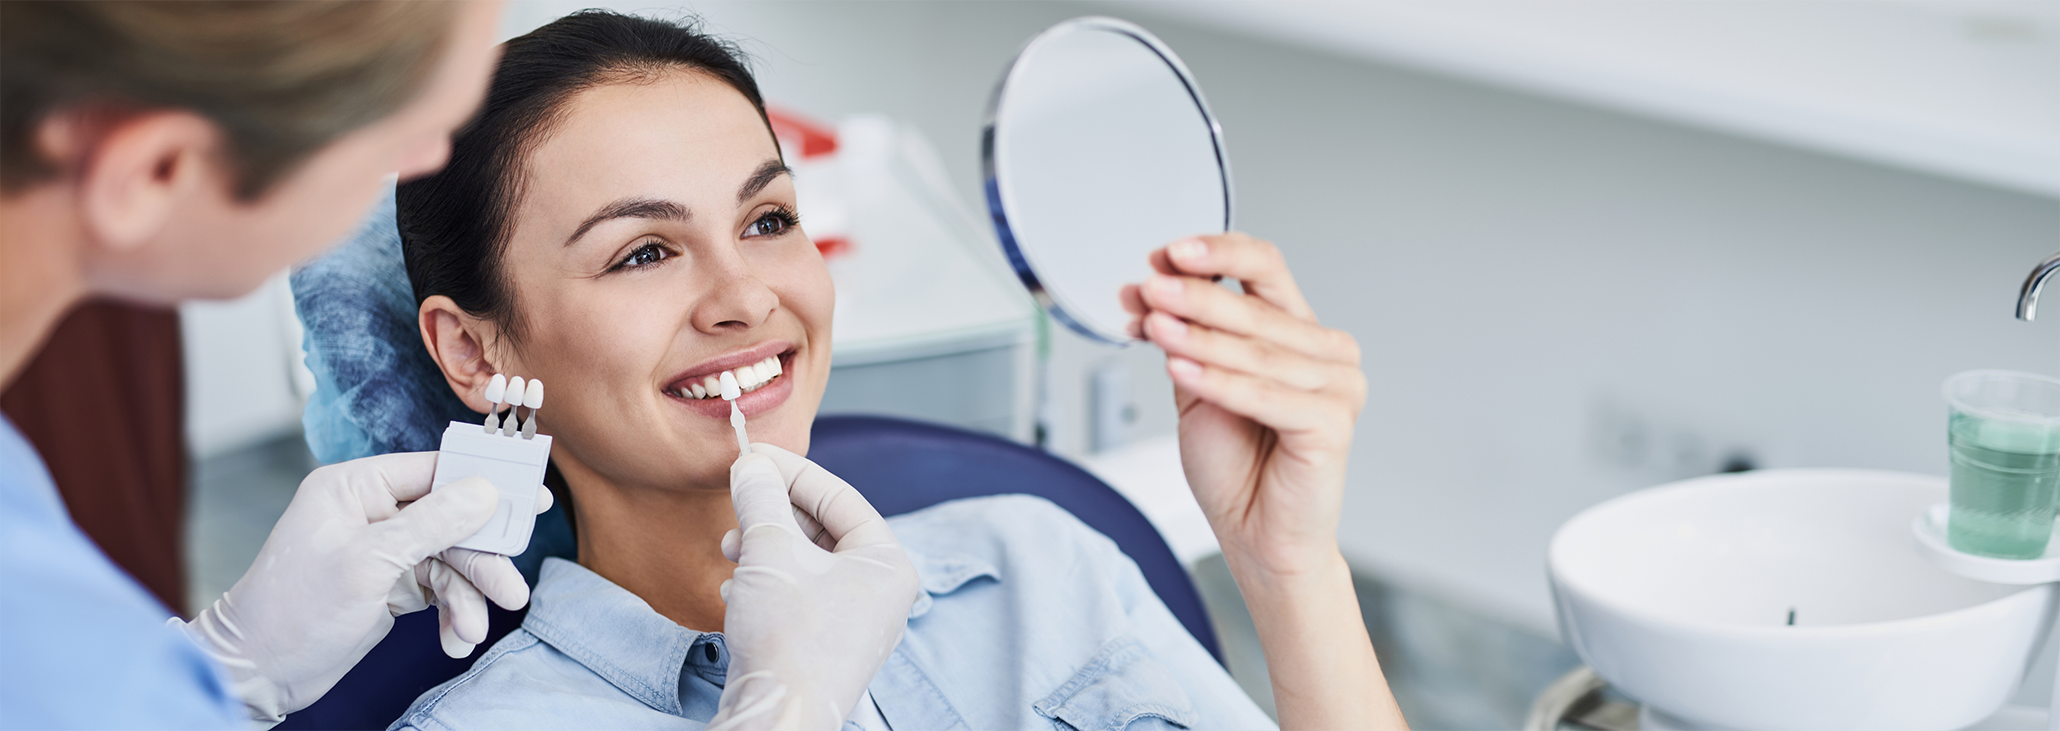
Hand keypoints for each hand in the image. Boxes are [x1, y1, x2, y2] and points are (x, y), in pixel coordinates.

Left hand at [177, 452, 551, 721]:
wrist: (258, 672)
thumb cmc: (293, 611)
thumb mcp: (368, 563)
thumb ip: (431, 523)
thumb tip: (484, 490)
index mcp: (355, 487)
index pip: (435, 470)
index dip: (486, 483)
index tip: (531, 495)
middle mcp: (372, 513)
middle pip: (453, 520)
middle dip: (481, 559)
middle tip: (511, 589)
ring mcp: (383, 550)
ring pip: (450, 559)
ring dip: (467, 596)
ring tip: (472, 631)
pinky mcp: (390, 585)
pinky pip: (439, 589)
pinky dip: (452, 613)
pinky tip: (454, 637)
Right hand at [709, 444, 919, 730]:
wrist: (778, 718)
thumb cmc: (788, 636)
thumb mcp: (770, 551)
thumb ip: (761, 499)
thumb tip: (751, 465)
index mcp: (888, 563)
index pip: (840, 496)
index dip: (791, 471)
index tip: (751, 457)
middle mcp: (881, 592)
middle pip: (823, 529)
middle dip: (773, 514)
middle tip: (737, 503)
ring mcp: (856, 622)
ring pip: (806, 563)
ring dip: (764, 548)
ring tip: (731, 551)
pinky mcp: (826, 646)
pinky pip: (798, 596)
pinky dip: (766, 583)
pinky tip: (736, 589)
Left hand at [1122, 233, 1365, 579]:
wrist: (1257, 536)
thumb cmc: (1237, 466)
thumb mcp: (1196, 386)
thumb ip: (1181, 337)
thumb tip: (1144, 291)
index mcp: (1300, 332)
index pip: (1265, 268)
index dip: (1217, 253)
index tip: (1165, 253)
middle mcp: (1328, 353)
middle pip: (1256, 307)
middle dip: (1195, 294)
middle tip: (1149, 288)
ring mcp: (1339, 387)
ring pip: (1256, 350)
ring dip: (1197, 336)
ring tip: (1153, 326)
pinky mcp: (1333, 425)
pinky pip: (1265, 395)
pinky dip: (1218, 381)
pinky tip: (1179, 368)